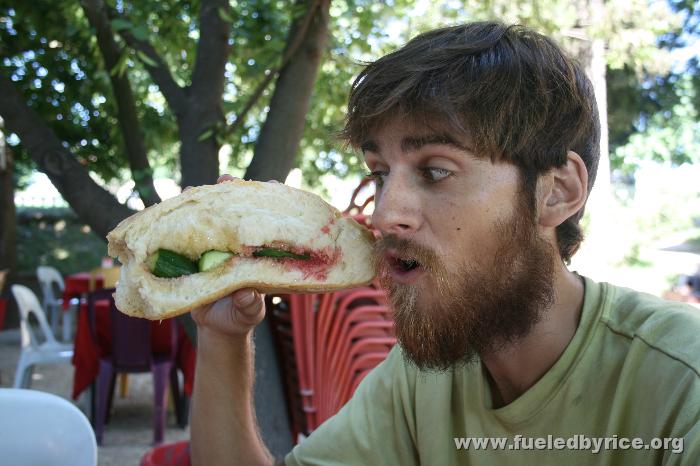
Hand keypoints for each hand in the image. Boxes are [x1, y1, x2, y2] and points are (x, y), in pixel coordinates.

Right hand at [190, 174, 275, 337]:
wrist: (214, 323)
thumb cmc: (239, 316)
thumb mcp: (247, 313)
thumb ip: (248, 305)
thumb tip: (246, 294)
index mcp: (260, 253)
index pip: (270, 222)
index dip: (273, 201)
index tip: (273, 185)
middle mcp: (242, 242)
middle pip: (241, 210)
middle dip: (236, 191)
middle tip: (228, 179)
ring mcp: (220, 243)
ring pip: (216, 214)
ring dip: (209, 196)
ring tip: (200, 186)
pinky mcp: (198, 248)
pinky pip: (191, 228)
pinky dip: (185, 214)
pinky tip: (180, 199)